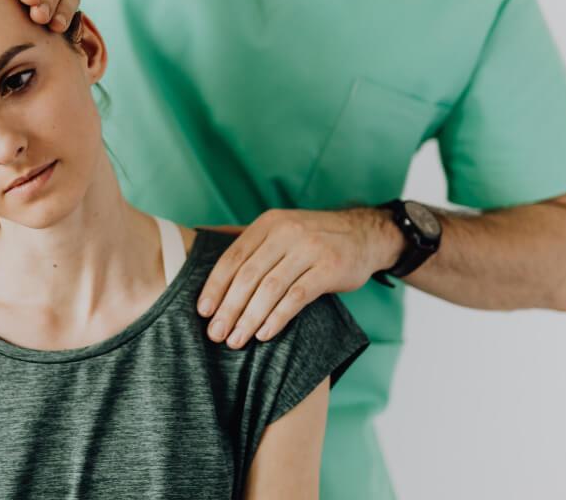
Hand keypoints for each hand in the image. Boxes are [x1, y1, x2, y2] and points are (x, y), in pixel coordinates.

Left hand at [197, 208, 400, 347]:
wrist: (365, 234)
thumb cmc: (313, 237)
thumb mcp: (280, 226)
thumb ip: (245, 236)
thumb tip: (199, 236)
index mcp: (268, 224)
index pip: (232, 257)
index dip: (215, 286)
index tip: (203, 312)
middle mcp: (286, 232)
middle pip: (247, 275)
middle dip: (228, 308)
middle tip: (216, 334)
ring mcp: (309, 249)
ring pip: (269, 289)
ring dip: (249, 318)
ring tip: (236, 340)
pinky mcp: (329, 268)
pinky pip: (297, 297)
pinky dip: (277, 317)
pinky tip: (264, 334)